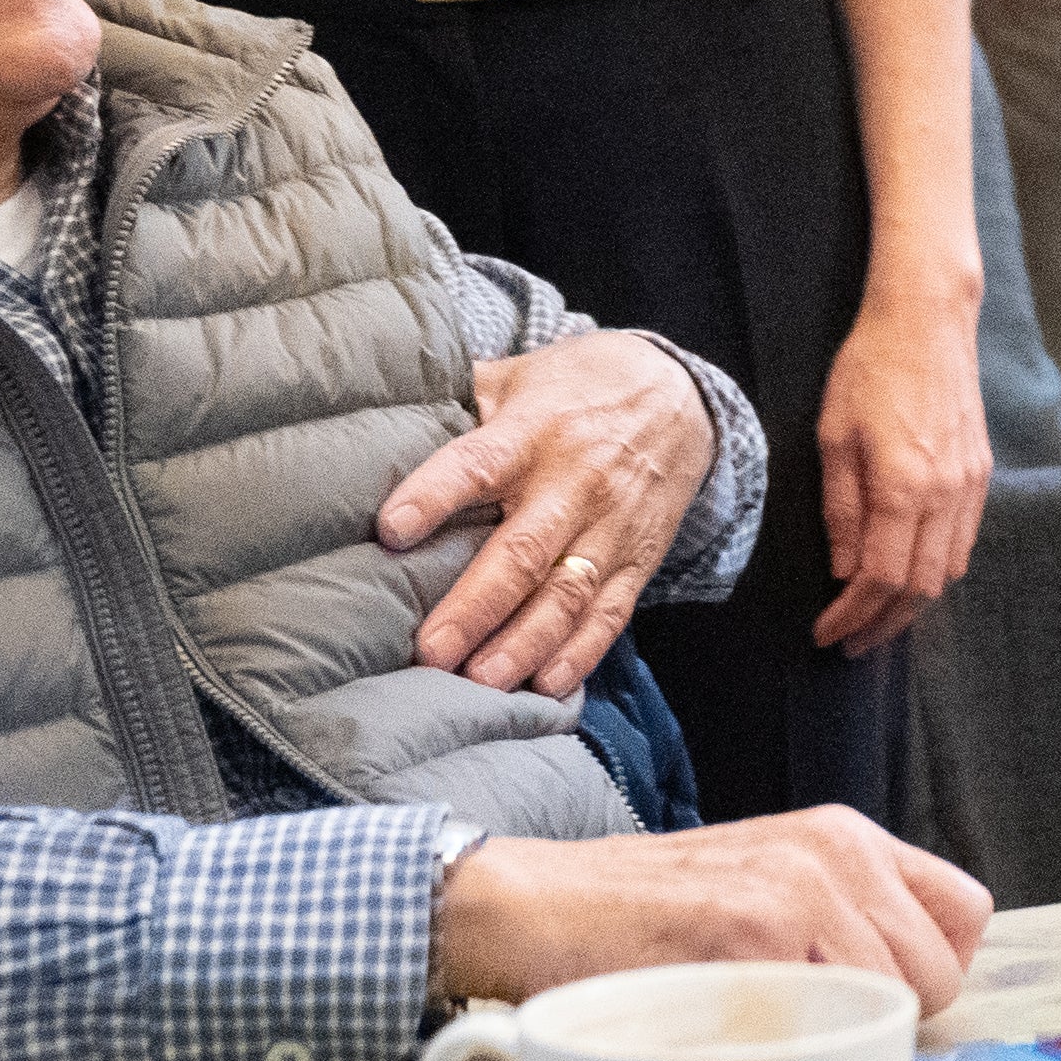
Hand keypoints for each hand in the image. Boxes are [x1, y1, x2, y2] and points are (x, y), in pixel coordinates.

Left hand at [380, 334, 720, 697]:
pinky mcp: (638, 559)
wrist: (681, 394)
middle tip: (430, 651)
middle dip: (476, 606)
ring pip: (567, 595)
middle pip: (523, 551)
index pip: (478, 464)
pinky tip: (546, 686)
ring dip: (524, 644)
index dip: (434, 495)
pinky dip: (582, 654)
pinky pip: (611, 613)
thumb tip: (378, 420)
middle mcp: (575, 482)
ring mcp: (611, 526)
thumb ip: (459, 400)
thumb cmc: (578, 386)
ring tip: (480, 682)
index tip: (391, 530)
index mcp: (533, 430)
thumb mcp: (520, 375)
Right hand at [427, 805, 994, 1008]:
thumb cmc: (652, 914)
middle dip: (891, 1021)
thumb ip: (841, 921)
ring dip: (845, 1039)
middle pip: (940, 973)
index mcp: (848, 838)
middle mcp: (837, 849)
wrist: (543, 904)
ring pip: (896, 1003)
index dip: (933, 973)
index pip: (965, 915)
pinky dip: (797, 1048)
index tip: (882, 1003)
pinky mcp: (753, 928)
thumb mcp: (766, 886)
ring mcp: (799, 885)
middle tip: (814, 1030)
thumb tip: (912, 998)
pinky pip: (830, 1015)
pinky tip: (742, 1036)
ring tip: (772, 1031)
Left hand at [814, 273, 993, 654]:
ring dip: (912, 604)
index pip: (881, 580)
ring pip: (948, 572)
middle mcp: (946, 495)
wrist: (928, 321)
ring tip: (877, 617)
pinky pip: (963, 542)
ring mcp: (970, 486)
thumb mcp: (833, 438)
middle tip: (850, 642)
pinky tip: (911, 573)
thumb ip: (842, 510)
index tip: (825, 633)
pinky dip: (936, 571)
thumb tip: (844, 571)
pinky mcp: (981, 473)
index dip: (852, 616)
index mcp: (904, 488)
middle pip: (920, 589)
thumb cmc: (868, 369)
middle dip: (883, 625)